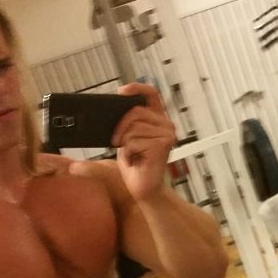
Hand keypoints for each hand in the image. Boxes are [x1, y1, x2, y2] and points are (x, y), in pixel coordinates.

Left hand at [112, 82, 175, 203]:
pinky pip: (134, 141)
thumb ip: (123, 125)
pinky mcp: (162, 145)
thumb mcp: (125, 140)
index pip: (151, 94)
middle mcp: (166, 125)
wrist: (143, 190)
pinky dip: (129, 153)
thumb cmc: (136, 166)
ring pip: (133, 127)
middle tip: (117, 142)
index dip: (137, 88)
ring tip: (132, 155)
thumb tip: (110, 113)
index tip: (121, 91)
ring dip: (125, 143)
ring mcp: (167, 134)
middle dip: (120, 127)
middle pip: (135, 111)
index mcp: (158, 120)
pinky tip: (136, 161)